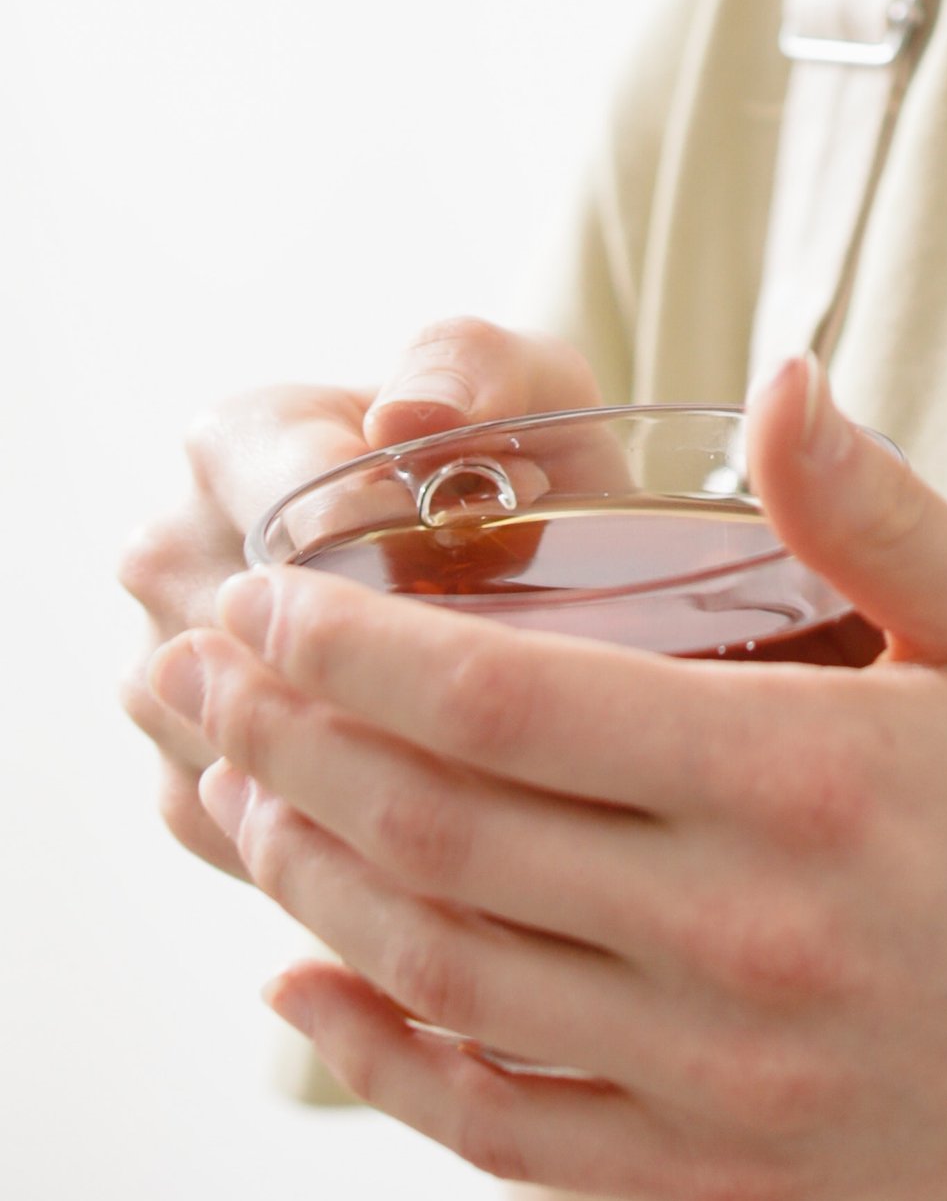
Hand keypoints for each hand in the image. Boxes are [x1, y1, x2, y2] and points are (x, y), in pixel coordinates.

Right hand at [123, 317, 598, 877]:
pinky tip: (435, 801)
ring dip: (375, 756)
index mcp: (234, 443)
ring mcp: (163, 680)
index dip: (414, 564)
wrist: (522, 567)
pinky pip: (254, 834)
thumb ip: (471, 367)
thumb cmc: (520, 464)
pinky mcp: (184, 786)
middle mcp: (171, 559)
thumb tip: (407, 414)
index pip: (297, 528)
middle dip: (399, 669)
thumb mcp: (529, 385)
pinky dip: (346, 832)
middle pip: (266, 653)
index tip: (509, 570)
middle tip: (510, 662)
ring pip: (255, 753)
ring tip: (486, 727)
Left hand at [147, 356, 946, 1200]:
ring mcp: (715, 1069)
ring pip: (447, 973)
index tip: (269, 599)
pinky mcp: (709, 1163)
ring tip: (234, 789)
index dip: (358, 654)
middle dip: (292, 745)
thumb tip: (777, 377)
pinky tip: (303, 985)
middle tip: (199, 672)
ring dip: (311, 880)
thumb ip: (876, 508)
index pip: (513, 710)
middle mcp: (741, 935)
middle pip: (445, 837)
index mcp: (805, 778)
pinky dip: (376, 1061)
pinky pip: (497, 1123)